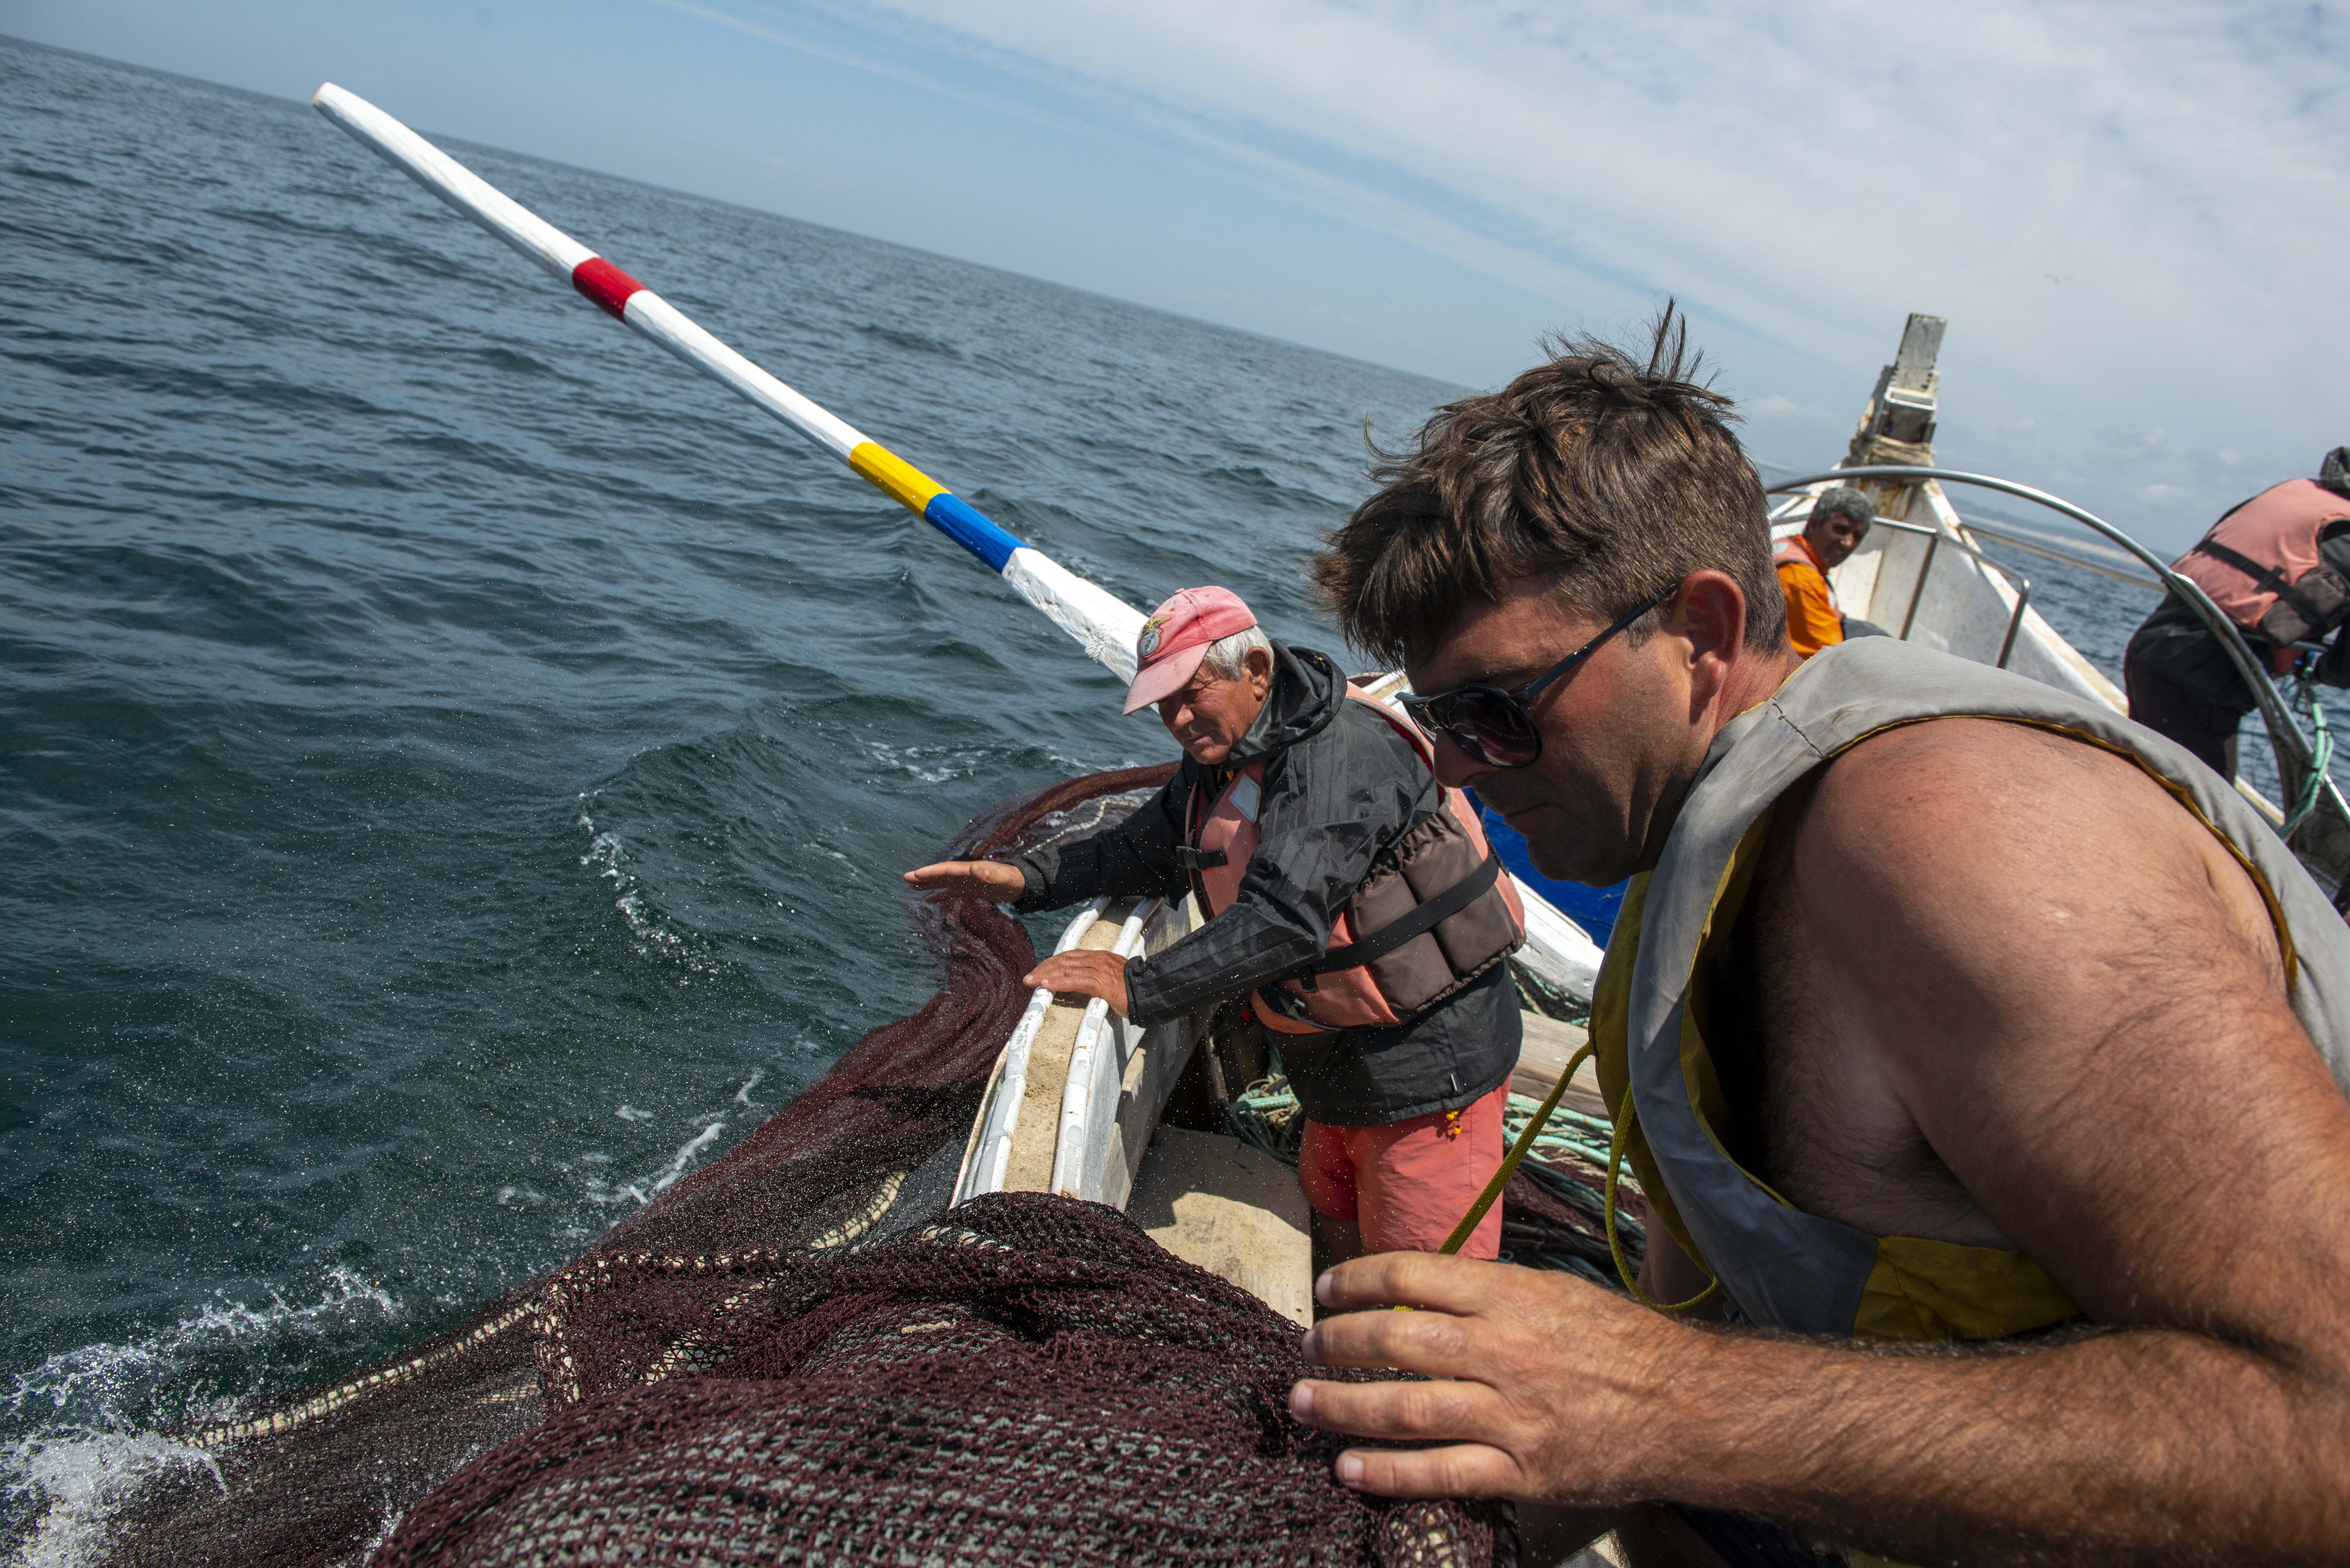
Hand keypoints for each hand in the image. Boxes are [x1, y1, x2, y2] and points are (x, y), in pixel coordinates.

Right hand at [903, 860, 1026, 903]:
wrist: (1021, 883)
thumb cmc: (1012, 880)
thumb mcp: (1002, 878)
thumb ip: (989, 875)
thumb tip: (975, 870)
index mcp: (969, 870)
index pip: (946, 870)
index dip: (930, 872)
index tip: (915, 874)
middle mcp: (965, 874)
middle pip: (940, 874)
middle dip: (923, 877)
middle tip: (905, 878)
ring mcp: (966, 881)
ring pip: (943, 882)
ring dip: (928, 884)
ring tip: (911, 887)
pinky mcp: (970, 889)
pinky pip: (950, 892)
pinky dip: (939, 895)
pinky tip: (928, 901)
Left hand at [1022, 950, 1130, 1016]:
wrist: (1151, 991)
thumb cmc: (1134, 989)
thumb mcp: (1114, 977)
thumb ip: (1100, 977)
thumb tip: (1087, 984)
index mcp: (1100, 957)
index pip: (1070, 956)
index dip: (1053, 962)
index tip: (1040, 971)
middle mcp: (1097, 959)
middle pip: (1064, 959)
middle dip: (1044, 968)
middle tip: (1030, 977)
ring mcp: (1099, 970)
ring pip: (1066, 968)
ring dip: (1045, 975)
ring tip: (1031, 981)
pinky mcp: (1101, 983)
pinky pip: (1075, 981)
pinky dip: (1058, 983)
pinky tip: (1046, 985)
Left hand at [1287, 1251, 1691, 1507]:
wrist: (1688, 1408)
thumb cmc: (1621, 1343)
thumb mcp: (1556, 1293)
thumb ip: (1490, 1292)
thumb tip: (1422, 1288)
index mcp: (1511, 1298)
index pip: (1411, 1275)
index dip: (1357, 1281)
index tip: (1328, 1291)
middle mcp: (1503, 1352)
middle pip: (1395, 1340)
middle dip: (1338, 1343)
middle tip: (1307, 1347)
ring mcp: (1511, 1416)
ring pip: (1405, 1409)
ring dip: (1343, 1407)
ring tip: (1305, 1402)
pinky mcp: (1522, 1471)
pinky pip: (1441, 1473)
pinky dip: (1387, 1474)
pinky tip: (1348, 1469)